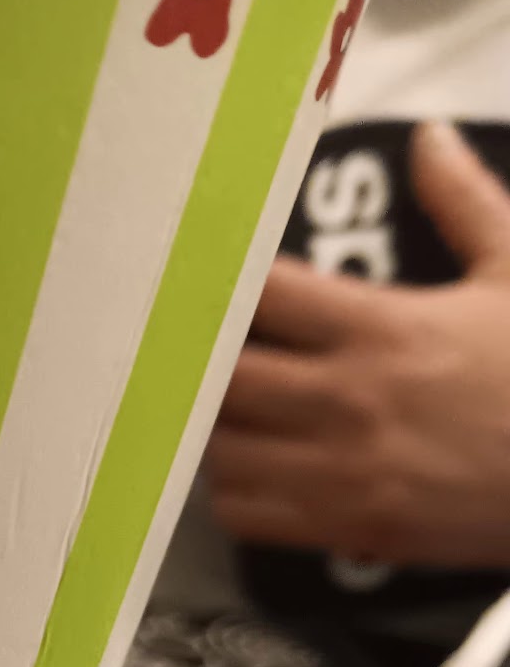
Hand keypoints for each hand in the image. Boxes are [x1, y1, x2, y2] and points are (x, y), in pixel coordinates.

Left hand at [207, 121, 509, 568]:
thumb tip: (428, 138)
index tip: (211, 282)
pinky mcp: (345, 528)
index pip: (265, 294)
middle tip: (203, 357)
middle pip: (222, 378)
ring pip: (221, 451)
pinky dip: (231, 494)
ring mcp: (341, 470)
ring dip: (210, 431)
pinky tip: (250, 471)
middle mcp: (348, 399)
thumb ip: (462, 204)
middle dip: (205, 365)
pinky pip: (245, 513)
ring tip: (226, 414)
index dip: (226, 284)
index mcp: (383, 328)